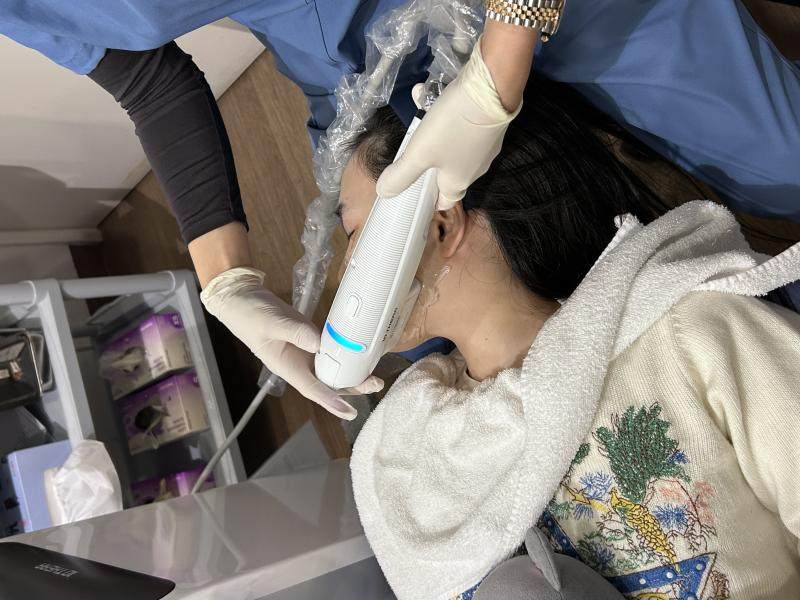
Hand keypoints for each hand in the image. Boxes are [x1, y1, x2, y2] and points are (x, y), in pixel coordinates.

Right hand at [200, 267, 382, 419]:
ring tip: (374, 374)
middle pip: (329, 382)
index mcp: (288, 367)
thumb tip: (321, 344)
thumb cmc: (251, 315)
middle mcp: (299, 364)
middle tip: (375, 383)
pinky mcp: (310, 338)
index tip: (351, 412)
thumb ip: (296, 333)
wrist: (242, 298)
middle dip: (352, 386)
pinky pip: (330, 350)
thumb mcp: (272, 323)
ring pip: (332, 368)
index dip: (333, 402)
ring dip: (351, 372)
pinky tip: (359, 351)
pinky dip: (344, 353)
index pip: (314, 389)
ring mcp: (305, 352)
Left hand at [376, 36, 521, 209]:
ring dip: (435, 130)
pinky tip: (434, 93)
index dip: (431, 200)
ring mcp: (486, 146)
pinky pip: (464, 124)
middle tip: (413, 150)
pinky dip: (448, 113)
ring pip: (454, 145)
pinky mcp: (492, 124)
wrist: (493, 88)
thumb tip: (384, 193)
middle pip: (449, 173)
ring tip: (419, 108)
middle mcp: (475, 168)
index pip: (446, 201)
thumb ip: (401, 175)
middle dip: (429, 162)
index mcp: (458, 181)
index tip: (417, 194)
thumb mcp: (419, 153)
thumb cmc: (453, 128)